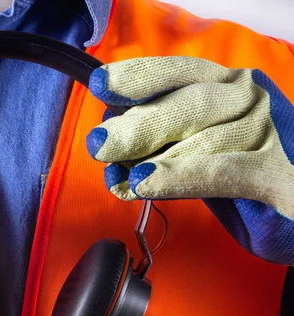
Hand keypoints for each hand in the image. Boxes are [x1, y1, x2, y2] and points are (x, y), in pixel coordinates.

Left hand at [87, 56, 293, 263]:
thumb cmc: (241, 170)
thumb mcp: (196, 143)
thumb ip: (160, 136)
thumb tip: (109, 133)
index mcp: (227, 85)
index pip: (178, 72)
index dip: (138, 77)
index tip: (100, 84)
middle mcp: (249, 100)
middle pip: (187, 104)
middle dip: (137, 125)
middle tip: (99, 144)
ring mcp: (269, 133)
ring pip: (203, 138)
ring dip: (154, 157)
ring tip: (119, 175)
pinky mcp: (279, 174)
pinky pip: (223, 171)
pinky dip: (180, 177)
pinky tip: (146, 183)